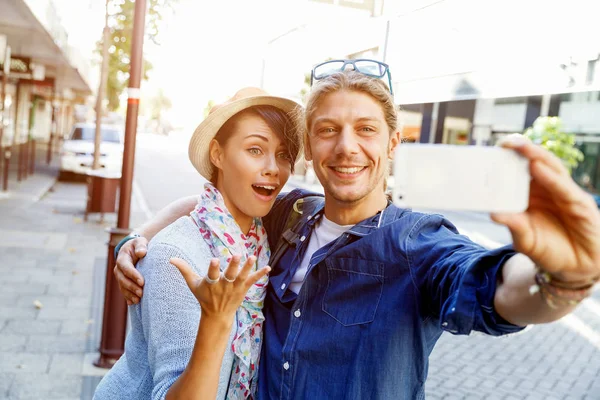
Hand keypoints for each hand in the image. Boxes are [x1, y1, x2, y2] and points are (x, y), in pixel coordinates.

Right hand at [114, 236, 147, 304]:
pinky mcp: (123, 282)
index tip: (142, 282)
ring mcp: (120, 276)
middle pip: (123, 279)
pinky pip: (124, 291)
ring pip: (123, 287)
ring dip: (130, 294)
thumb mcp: (140, 242)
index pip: (126, 267)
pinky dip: (128, 297)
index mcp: (122, 258)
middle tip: (141, 293)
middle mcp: (119, 269)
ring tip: (138, 300)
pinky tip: (133, 303)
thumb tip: (142, 252)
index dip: (133, 275)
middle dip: (132, 287)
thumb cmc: (139, 245)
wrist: (134, 250)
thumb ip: (141, 246)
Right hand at [170, 255, 269, 321]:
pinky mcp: (243, 289)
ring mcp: (235, 287)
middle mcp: (224, 285)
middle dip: (233, 266)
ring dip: (247, 267)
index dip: (214, 267)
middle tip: (237, 256)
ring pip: (242, 277)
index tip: (215, 260)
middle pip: (229, 275)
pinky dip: (260, 274)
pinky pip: (253, 281)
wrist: (217, 315)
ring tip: (252, 257)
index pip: (212, 274)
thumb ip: (184, 270)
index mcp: (211, 283)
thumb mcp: (193, 284)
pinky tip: (268, 267)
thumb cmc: (204, 297)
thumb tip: (171, 259)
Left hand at [492, 135, 599, 282]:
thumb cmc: (548, 249)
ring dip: (536, 155)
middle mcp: (547, 189)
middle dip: (521, 149)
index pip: (519, 170)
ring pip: (551, 168)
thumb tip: (492, 213)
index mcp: (531, 194)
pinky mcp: (579, 204)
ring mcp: (564, 194)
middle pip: (535, 163)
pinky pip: (564, 188)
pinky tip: (537, 168)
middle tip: (505, 141)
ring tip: (520, 146)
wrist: (576, 267)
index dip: (508, 158)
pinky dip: (550, 177)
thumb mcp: (525, 239)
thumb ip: (513, 225)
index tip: (492, 149)